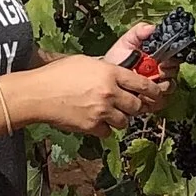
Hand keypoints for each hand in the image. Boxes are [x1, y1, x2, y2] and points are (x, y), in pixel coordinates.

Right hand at [18, 52, 155, 139]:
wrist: (38, 94)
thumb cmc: (57, 74)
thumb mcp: (85, 62)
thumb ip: (105, 70)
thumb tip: (118, 75)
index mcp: (110, 72)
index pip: (142, 83)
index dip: (153, 90)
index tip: (157, 94)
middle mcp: (110, 92)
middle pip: (136, 106)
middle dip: (133, 107)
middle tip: (125, 105)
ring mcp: (102, 111)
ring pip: (124, 121)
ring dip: (118, 119)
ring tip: (105, 113)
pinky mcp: (92, 126)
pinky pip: (107, 132)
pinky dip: (102, 129)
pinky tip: (92, 121)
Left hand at [106, 20, 176, 105]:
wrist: (103, 77)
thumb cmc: (117, 58)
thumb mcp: (127, 42)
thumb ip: (139, 32)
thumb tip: (152, 27)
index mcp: (158, 59)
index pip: (174, 60)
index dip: (172, 62)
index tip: (164, 62)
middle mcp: (160, 74)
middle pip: (174, 77)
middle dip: (167, 76)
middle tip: (157, 74)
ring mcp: (156, 89)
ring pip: (168, 91)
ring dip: (160, 89)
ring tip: (147, 86)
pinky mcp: (149, 102)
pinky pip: (158, 104)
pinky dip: (151, 101)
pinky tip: (141, 96)